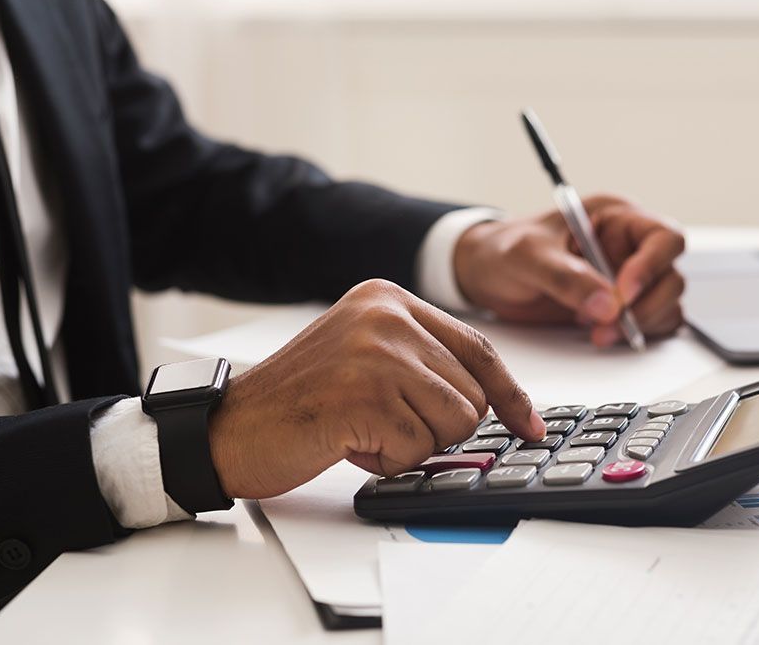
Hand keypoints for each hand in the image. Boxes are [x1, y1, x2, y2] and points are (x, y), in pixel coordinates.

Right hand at [207, 279, 544, 498]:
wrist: (231, 426)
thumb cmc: (301, 400)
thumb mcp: (367, 356)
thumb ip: (424, 361)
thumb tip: (495, 400)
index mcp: (389, 298)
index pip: (478, 347)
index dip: (509, 392)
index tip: (528, 423)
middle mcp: (387, 315)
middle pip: (472, 393)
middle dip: (437, 426)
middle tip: (380, 421)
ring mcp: (376, 351)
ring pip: (454, 422)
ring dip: (413, 443)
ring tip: (362, 427)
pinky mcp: (365, 394)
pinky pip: (417, 448)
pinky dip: (387, 459)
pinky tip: (347, 440)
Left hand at [454, 195, 684, 346]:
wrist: (484, 276)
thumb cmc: (504, 250)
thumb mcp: (527, 255)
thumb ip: (565, 276)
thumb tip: (606, 304)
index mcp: (614, 217)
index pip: (663, 237)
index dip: (652, 266)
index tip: (623, 293)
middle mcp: (628, 247)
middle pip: (670, 275)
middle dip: (646, 304)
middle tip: (608, 323)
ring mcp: (626, 279)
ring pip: (665, 303)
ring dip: (641, 324)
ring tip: (599, 333)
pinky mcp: (619, 308)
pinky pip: (649, 324)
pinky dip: (635, 335)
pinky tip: (600, 335)